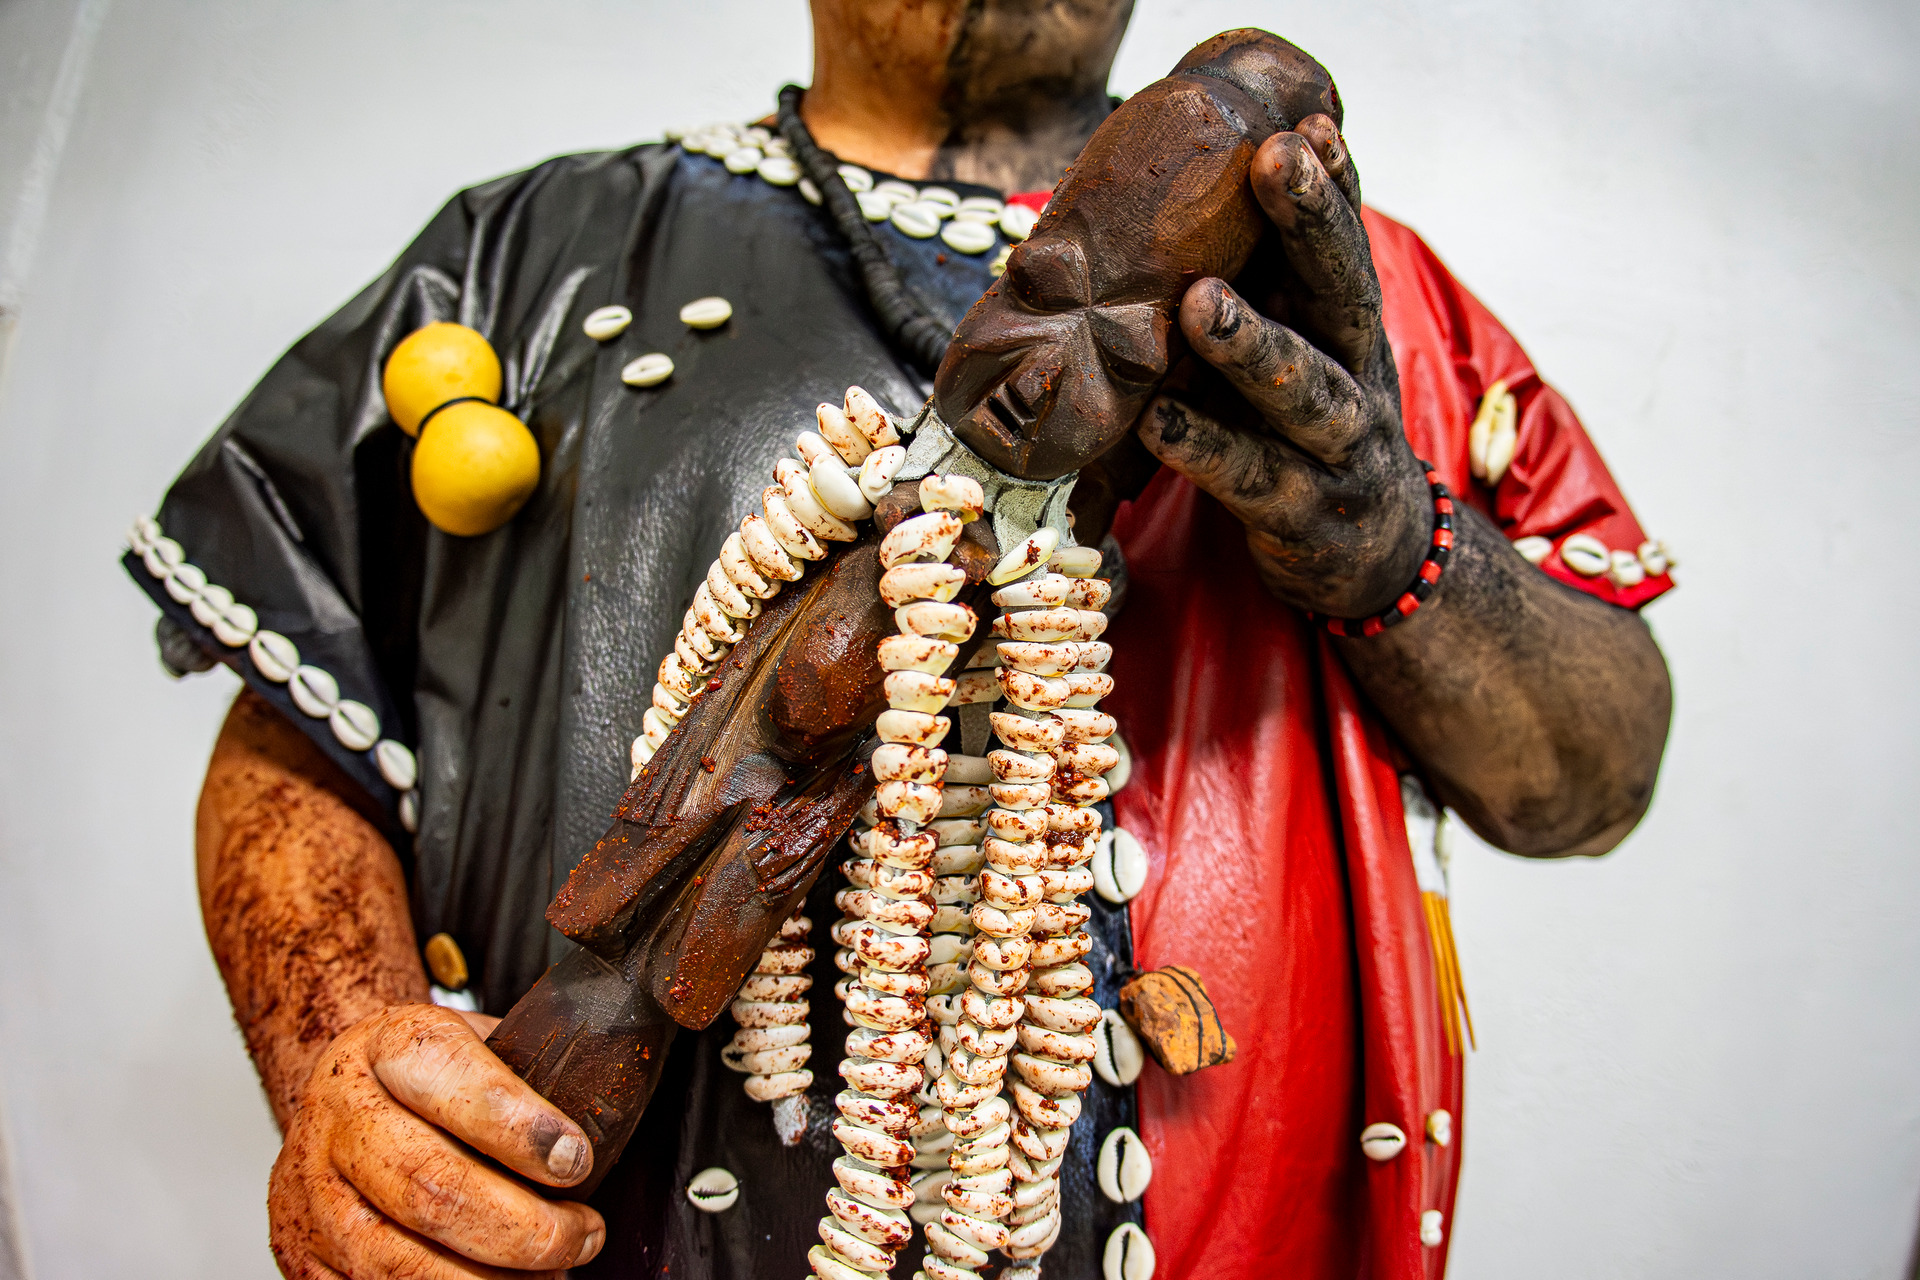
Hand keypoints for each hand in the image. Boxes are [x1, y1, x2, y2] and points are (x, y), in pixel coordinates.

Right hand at [268, 1003, 604, 1278]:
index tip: (576, 1157)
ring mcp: (312, 1194)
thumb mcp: (473, 1040)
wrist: (336, 1093)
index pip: (447, 1077)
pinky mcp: (302, 1256)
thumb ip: (525, 1071)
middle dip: (524, 1226)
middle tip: (582, 1234)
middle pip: (430, 1187)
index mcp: (385, 1047)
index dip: (518, 1125)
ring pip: (403, 1263)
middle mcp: (339, 1117)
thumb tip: (608, 1113)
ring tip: (552, 1271)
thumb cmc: (424, 1075)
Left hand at [1137, 115, 1431, 618]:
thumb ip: (1271, 291)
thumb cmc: (1311, 435)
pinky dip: (1202, 448)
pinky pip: (1248, 480)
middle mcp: (1356, 378)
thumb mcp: (1307, 354)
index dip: (1334, 187)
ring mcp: (1335, 451)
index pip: (1344, 247)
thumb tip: (1200, 200)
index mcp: (1347, 332)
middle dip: (1312, 222)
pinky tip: (1154, 420)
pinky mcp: (1300, 516)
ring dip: (1254, 345)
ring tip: (1201, 300)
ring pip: (1303, 393)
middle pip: (1341, 294)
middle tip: (1277, 157)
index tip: (1311, 123)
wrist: (1376, 559)